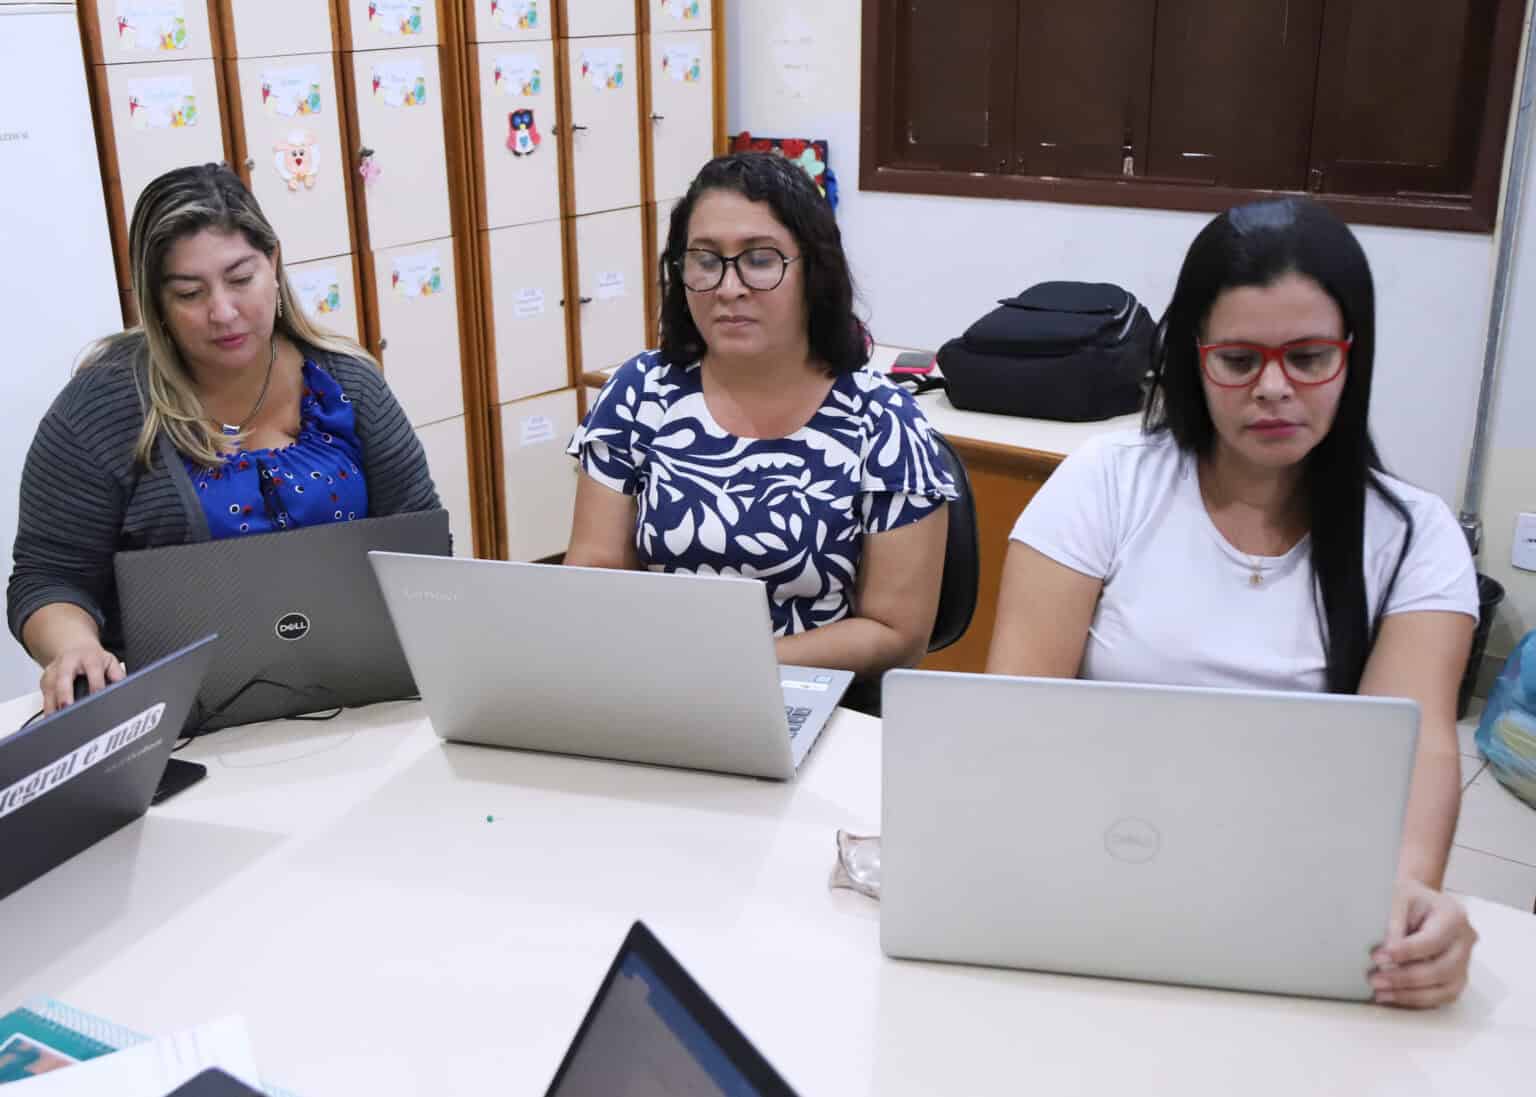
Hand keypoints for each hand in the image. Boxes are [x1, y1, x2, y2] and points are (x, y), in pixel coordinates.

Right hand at [40, 642, 125, 714]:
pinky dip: (48, 708)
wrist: (74, 648)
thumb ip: (118, 675)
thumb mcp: (110, 661)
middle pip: (63, 678)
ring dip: (52, 706)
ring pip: (49, 689)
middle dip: (64, 694)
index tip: (98, 697)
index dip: (96, 685)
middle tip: (67, 708)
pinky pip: (44, 696)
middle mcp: (68, 663)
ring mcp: (53, 671)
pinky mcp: (44, 680)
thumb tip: (125, 689)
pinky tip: (52, 719)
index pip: (93, 671)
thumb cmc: (93, 658)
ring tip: (57, 721)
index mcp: (89, 657)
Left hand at [1370, 880, 1476, 1007]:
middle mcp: (1465, 940)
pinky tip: (1394, 996)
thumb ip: (1394, 925)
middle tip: (1374, 979)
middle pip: (1442, 969)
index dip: (1406, 953)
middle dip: (1405, 978)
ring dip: (1411, 995)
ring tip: (1380, 993)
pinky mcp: (1457, 976)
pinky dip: (1418, 1000)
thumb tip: (1386, 955)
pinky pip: (1442, 996)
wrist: (1418, 900)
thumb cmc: (1407, 897)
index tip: (1377, 957)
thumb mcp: (1397, 898)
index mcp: (1454, 916)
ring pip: (1446, 990)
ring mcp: (1465, 961)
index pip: (1432, 941)